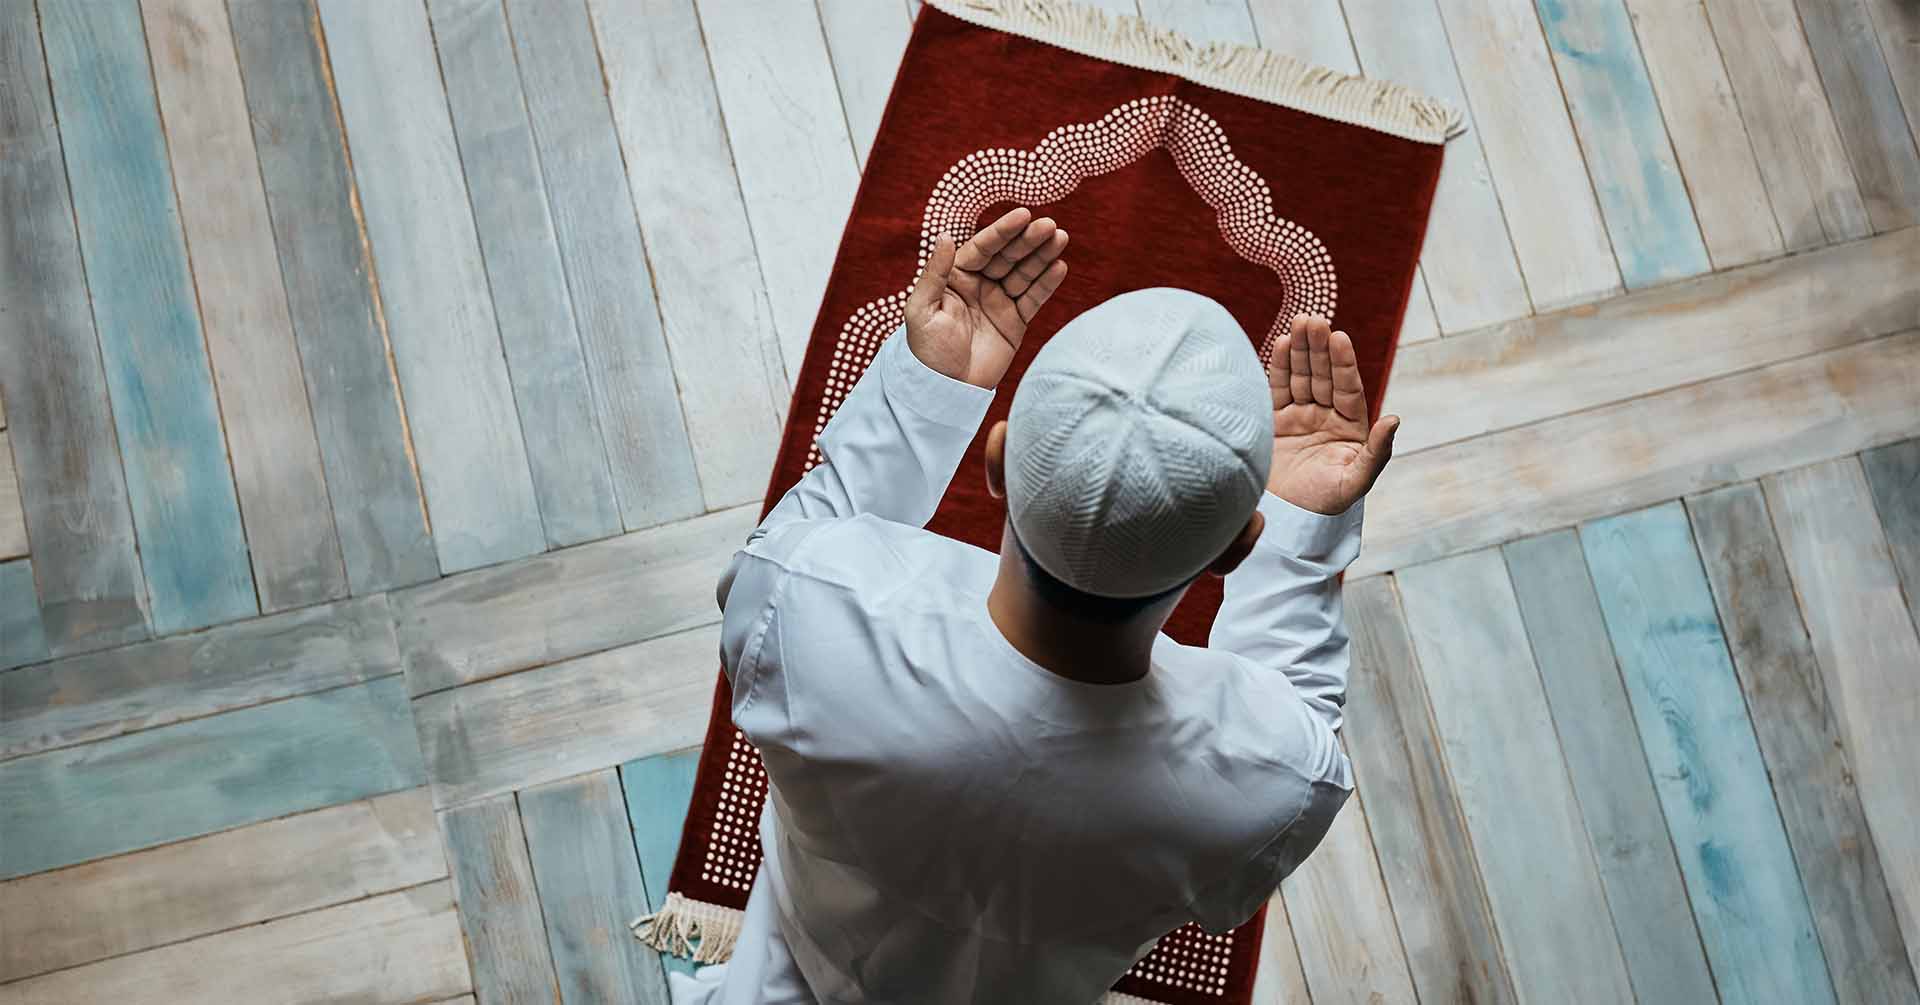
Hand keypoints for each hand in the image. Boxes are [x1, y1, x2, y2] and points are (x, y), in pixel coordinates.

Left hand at [905, 207, 1068, 388]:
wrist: (944, 389)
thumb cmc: (926, 351)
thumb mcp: (921, 311)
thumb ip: (934, 274)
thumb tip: (947, 236)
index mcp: (955, 277)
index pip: (983, 247)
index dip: (1003, 231)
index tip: (1023, 215)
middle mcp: (979, 285)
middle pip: (1008, 256)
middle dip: (1028, 240)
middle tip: (1050, 226)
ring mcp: (998, 302)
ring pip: (1024, 273)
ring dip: (1042, 256)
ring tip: (1060, 238)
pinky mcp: (1014, 322)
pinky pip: (1033, 299)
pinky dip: (1047, 283)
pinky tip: (1059, 266)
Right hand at [1266, 315, 1399, 514]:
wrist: (1286, 520)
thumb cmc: (1326, 505)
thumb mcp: (1356, 482)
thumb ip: (1377, 453)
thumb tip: (1395, 419)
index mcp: (1350, 427)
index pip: (1348, 388)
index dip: (1343, 363)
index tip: (1339, 338)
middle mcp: (1325, 416)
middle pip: (1323, 375)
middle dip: (1319, 348)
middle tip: (1313, 320)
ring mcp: (1299, 416)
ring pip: (1301, 376)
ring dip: (1300, 350)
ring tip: (1298, 324)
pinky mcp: (1274, 421)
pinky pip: (1277, 389)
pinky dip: (1279, 367)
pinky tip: (1282, 345)